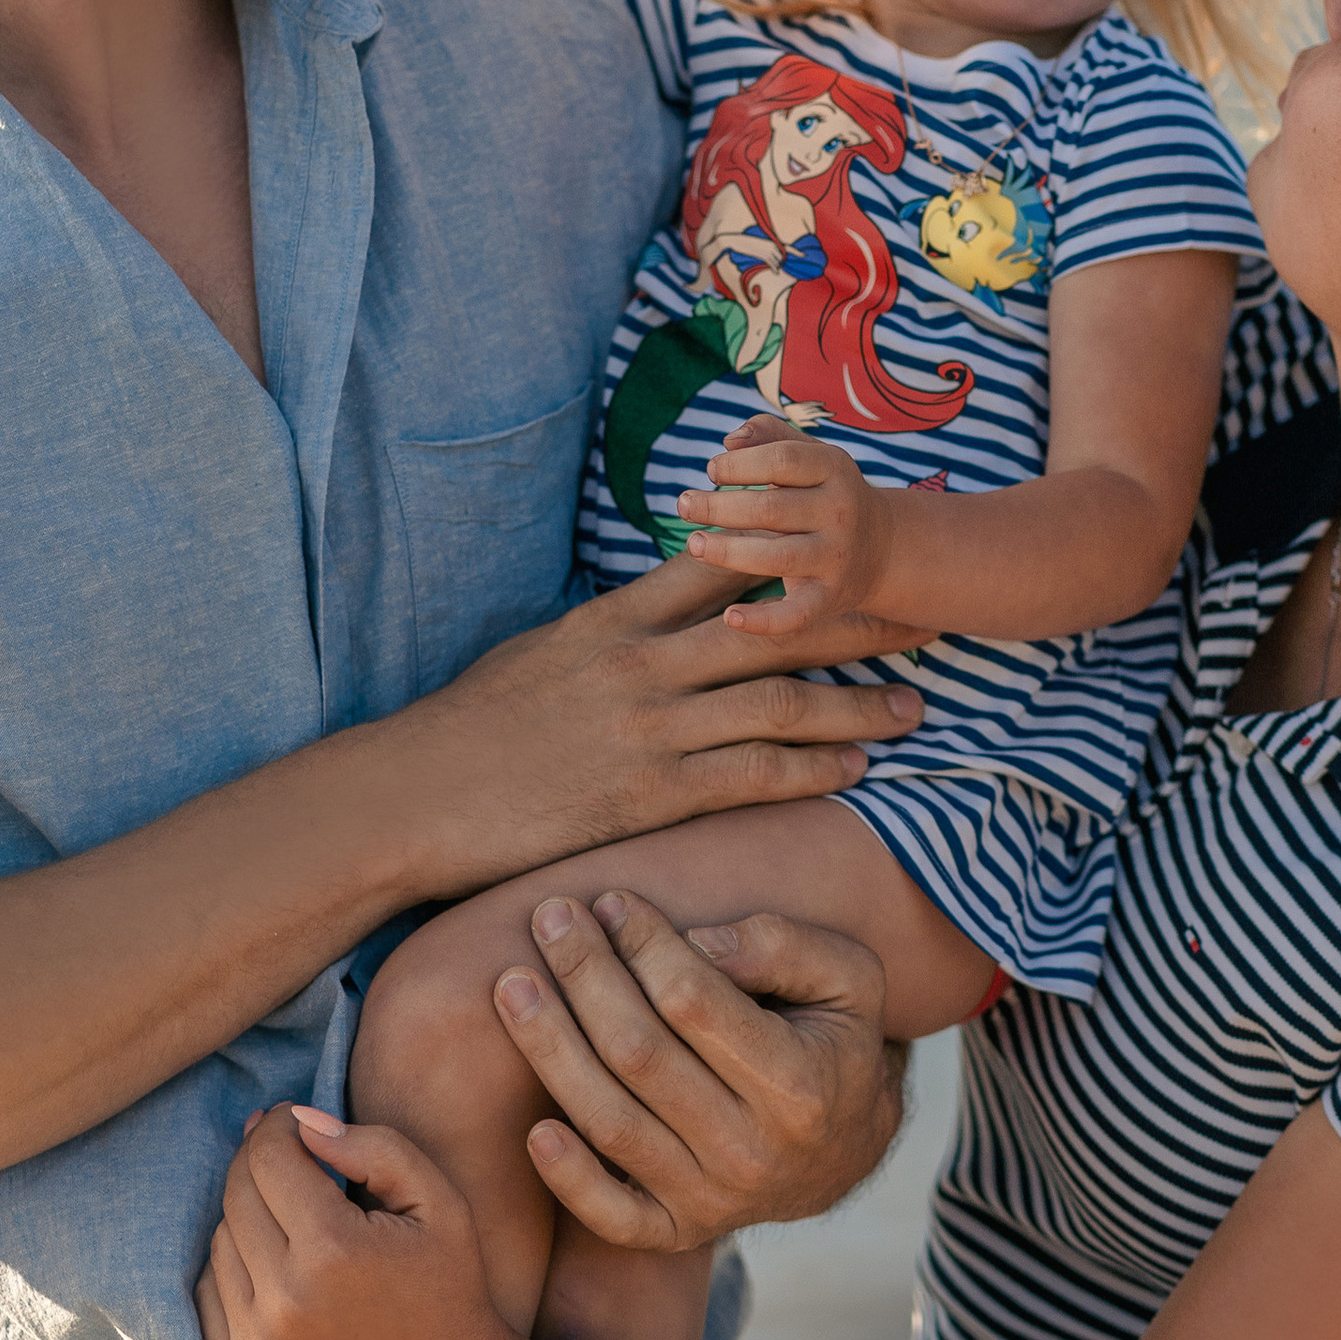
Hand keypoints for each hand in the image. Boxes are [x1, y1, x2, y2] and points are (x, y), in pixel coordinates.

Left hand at [196, 1103, 515, 1339]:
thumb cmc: (449, 1289)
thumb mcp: (439, 1202)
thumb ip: (374, 1147)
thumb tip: (300, 1121)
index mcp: (333, 1249)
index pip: (267, 1157)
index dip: (276, 1127)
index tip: (292, 1124)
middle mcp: (284, 1302)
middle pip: (235, 1197)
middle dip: (261, 1166)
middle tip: (291, 1162)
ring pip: (219, 1245)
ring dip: (249, 1221)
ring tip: (297, 1225)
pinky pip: (209, 1298)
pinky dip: (235, 1274)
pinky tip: (278, 1271)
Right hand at [396, 550, 923, 891]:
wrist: (414, 795)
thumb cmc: (469, 730)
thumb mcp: (538, 654)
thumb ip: (608, 632)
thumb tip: (654, 616)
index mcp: (614, 619)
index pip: (723, 565)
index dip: (797, 551)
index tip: (854, 544)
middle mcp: (642, 662)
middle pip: (775, 626)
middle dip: (859, 620)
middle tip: (926, 615)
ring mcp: (649, 728)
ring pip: (779, 702)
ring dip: (856, 704)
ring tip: (912, 704)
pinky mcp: (649, 795)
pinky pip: (752, 775)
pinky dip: (812, 769)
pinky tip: (855, 769)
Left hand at [497, 890, 902, 1251]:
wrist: (845, 1151)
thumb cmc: (833, 1040)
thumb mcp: (847, 977)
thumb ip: (781, 947)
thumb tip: (695, 941)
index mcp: (799, 1085)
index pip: (693, 1003)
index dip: (643, 945)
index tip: (611, 902)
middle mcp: (754, 1151)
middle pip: (638, 1055)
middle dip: (585, 977)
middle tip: (550, 917)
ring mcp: (714, 1199)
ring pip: (611, 1121)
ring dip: (550, 1048)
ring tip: (511, 984)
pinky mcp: (678, 1229)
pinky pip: (613, 1216)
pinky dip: (568, 1179)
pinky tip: (534, 1128)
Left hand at [677, 420, 902, 637]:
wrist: (883, 550)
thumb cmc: (825, 494)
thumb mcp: (810, 456)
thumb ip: (768, 435)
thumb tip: (729, 441)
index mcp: (835, 470)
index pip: (783, 460)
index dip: (740, 464)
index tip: (711, 470)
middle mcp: (840, 513)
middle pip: (770, 509)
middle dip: (718, 507)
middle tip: (683, 505)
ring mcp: (836, 558)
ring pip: (777, 558)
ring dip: (727, 553)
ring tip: (693, 544)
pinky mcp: (829, 598)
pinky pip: (795, 614)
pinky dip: (763, 621)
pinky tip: (729, 617)